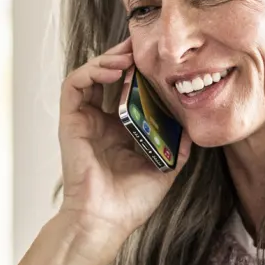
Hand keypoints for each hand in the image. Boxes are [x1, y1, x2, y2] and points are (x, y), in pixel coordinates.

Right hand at [58, 37, 192, 242]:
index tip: (158, 57)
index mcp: (121, 130)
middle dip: (124, 56)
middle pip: (108, 76)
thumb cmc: (131, 202)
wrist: (106, 220)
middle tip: (143, 44)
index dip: (140, 70)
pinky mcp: (70, 122)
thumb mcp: (165, 167)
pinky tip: (113, 70)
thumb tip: (194, 127)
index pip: (128, 88)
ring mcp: (84, 120)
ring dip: (108, 59)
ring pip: (90, 74)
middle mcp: (101, 121)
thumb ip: (178, 146)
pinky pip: (74, 85)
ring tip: (129, 56)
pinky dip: (91, 71)